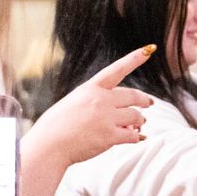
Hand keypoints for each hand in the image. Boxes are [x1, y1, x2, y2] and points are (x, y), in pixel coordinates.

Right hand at [24, 46, 154, 168]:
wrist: (47, 146)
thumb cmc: (56, 127)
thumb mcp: (73, 104)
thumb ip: (97, 105)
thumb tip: (127, 120)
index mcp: (90, 88)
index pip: (117, 69)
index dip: (134, 59)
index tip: (149, 49)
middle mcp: (100, 100)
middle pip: (133, 96)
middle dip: (144, 100)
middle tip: (149, 103)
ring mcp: (106, 117)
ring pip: (136, 116)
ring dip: (140, 121)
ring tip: (139, 125)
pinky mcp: (109, 136)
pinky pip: (133, 135)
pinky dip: (136, 137)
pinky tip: (137, 137)